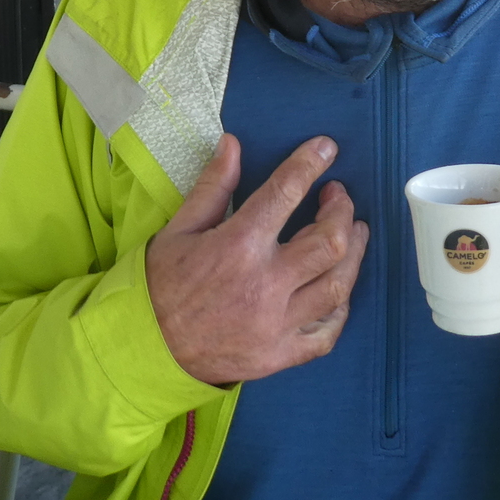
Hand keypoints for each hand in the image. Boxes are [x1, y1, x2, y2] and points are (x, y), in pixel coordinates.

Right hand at [145, 133, 369, 385]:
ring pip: (337, 286)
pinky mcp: (279, 355)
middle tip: (338, 197)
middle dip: (342, 211)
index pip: (286, 193)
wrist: (144, 349)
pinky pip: (327, 333)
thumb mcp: (179, 229)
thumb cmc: (160, 285)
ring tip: (355, 233)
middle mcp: (265, 286)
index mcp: (237, 246)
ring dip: (354, 254)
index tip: (326, 148)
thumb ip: (214, 187)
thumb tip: (233, 143)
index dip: (310, 164)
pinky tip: (340, 288)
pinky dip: (341, 309)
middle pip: (329, 242)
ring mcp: (276, 325)